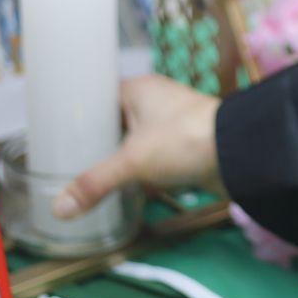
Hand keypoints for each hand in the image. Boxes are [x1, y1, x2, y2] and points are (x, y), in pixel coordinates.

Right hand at [54, 75, 220, 218]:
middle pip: (116, 121)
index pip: (99, 95)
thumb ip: (95, 183)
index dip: (79, 113)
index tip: (56, 132)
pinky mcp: (185, 148)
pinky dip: (139, 172)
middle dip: (97, 141)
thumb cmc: (184, 140)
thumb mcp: (133, 162)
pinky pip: (153, 159)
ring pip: (135, 141)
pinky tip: (121, 188)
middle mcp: (155, 102)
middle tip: (65, 160)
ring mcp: (172, 125)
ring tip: (87, 175)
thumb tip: (58, 209)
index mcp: (139, 88)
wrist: (241, 154)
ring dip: (118, 158)